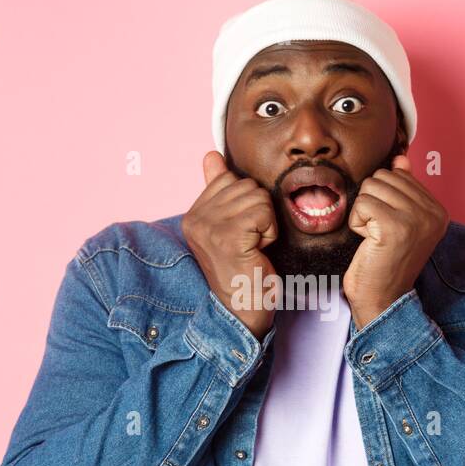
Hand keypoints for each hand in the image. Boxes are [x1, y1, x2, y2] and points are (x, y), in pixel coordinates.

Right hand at [181, 151, 277, 340]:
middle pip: (246, 185)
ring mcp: (209, 228)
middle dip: (259, 213)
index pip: (229, 179)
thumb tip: (211, 154)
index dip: (247, 204)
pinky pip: (264, 212)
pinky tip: (260, 251)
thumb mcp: (229, 226)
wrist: (244, 311)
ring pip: (258, 196)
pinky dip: (271, 232)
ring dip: (266, 223)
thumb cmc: (244, 271)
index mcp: (193, 215)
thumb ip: (218, 190)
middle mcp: (195, 219)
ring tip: (255, 248)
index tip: (243, 234)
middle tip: (251, 243)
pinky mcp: (228, 237)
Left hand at [344, 154, 448, 329]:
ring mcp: (416, 219)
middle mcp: (433, 213)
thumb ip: (404, 189)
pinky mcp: (395, 227)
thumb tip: (401, 158)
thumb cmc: (385, 262)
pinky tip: (368, 242)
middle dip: (371, 203)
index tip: (390, 228)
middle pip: (383, 177)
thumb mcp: (399, 221)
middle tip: (379, 233)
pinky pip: (362, 203)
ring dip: (363, 213)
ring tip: (374, 237)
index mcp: (438, 210)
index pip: (398, 174)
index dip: (383, 199)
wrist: (382, 299)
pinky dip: (357, 222)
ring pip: (370, 187)